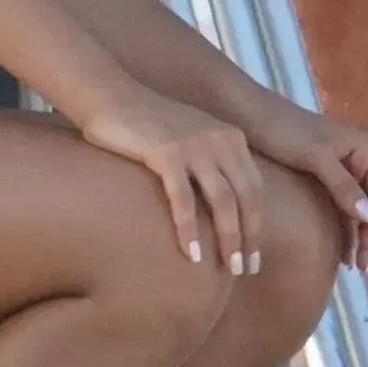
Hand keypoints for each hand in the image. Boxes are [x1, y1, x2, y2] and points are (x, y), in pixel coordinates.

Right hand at [83, 88, 264, 274]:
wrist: (109, 96)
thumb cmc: (145, 124)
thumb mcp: (190, 137)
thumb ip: (210, 161)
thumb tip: (220, 206)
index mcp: (230, 137)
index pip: (255, 188)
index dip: (257, 224)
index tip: (254, 254)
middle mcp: (220, 139)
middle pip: (245, 197)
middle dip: (248, 237)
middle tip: (245, 270)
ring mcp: (195, 145)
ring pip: (222, 201)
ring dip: (228, 238)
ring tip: (227, 267)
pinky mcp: (167, 153)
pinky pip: (184, 199)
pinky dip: (190, 229)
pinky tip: (191, 253)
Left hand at [243, 96, 367, 273]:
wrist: (246, 114)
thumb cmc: (282, 130)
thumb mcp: (315, 157)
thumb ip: (343, 186)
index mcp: (366, 150)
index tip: (367, 249)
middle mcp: (360, 159)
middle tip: (363, 268)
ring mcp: (342, 169)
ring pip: (359, 209)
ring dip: (359, 237)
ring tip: (354, 266)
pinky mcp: (323, 177)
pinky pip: (341, 207)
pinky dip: (344, 229)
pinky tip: (341, 252)